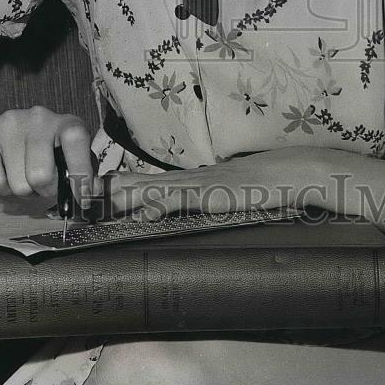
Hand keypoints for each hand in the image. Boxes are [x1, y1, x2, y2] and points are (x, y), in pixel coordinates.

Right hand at [0, 107, 101, 204]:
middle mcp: (39, 116)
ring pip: (18, 184)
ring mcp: (9, 122)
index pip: (75, 139)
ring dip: (22, 191)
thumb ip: (82, 176)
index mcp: (66, 122)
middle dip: (44, 191)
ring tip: (21, 175)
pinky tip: (3, 172)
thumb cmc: (40, 155)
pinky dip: (1, 189)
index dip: (80, 172)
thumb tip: (95, 192)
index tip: (82, 198)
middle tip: (42, 185)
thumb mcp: (67, 161)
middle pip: (41, 175)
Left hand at [106, 147, 328, 220]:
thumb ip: (218, 201)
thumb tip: (198, 210)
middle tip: (85, 193)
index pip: (159, 183)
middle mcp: (198, 180)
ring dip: (129, 195)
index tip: (104, 190)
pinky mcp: (217, 196)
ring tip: (100, 199)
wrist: (299, 172)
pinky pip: (183, 201)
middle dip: (118, 188)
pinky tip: (142, 213)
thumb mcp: (239, 196)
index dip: (131, 186)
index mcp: (201, 181)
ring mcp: (206, 186)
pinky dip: (160, 206)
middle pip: (150, 182)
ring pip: (159, 189)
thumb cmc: (273, 185)